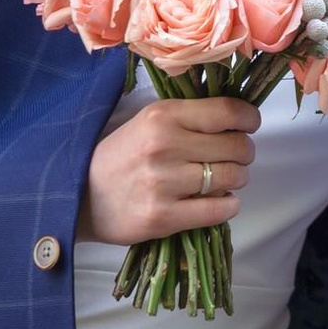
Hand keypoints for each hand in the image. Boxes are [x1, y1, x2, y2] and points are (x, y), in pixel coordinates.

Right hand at [78, 97, 258, 246]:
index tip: (249, 126)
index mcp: (162, 116)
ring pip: (232, 177)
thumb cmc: (121, 157)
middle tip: (233, 158)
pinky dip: (227, 206)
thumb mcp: (147, 123)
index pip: (228, 111)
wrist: (79, 197)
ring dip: (236, 180)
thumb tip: (239, 118)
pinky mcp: (162, 217)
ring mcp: (163, 183)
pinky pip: (220, 210)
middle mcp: (164, 146)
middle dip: (243, 153)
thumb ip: (188, 118)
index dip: (249, 119)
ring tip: (220, 180)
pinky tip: (216, 202)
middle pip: (237, 146)